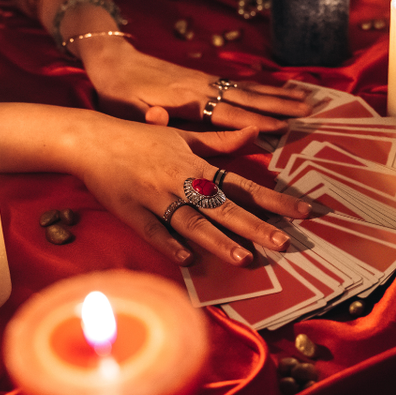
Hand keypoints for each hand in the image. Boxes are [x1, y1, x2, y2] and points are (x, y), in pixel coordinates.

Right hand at [66, 113, 319, 266]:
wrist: (92, 139)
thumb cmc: (141, 139)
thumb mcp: (184, 137)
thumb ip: (221, 142)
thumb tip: (255, 134)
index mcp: (198, 166)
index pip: (245, 185)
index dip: (275, 199)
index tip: (304, 212)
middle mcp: (182, 182)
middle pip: (225, 207)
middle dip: (256, 226)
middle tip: (284, 243)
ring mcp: (156, 198)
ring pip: (192, 222)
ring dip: (218, 241)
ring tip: (244, 259)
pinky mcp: (131, 212)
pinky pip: (153, 230)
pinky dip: (170, 244)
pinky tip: (188, 260)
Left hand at [77, 38, 312, 132]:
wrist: (113, 61)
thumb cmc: (117, 93)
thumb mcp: (123, 109)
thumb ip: (142, 116)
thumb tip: (158, 118)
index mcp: (187, 100)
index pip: (227, 113)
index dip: (254, 122)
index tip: (281, 129)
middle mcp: (203, 87)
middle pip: (249, 98)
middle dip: (280, 106)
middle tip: (310, 112)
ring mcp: (207, 81)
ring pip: (251, 89)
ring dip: (280, 95)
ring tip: (308, 100)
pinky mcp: (207, 78)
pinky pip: (242, 84)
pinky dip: (265, 87)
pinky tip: (282, 90)